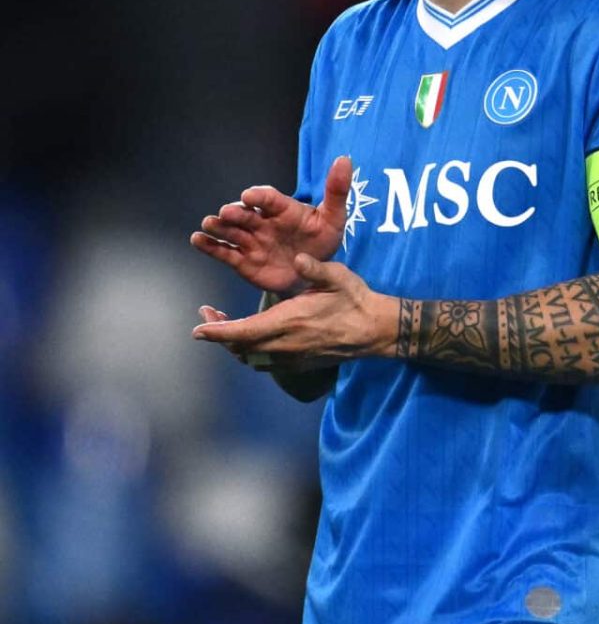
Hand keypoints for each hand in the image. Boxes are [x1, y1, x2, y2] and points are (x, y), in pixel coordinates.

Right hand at [190, 155, 352, 294]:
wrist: (313, 273)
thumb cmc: (322, 240)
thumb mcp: (334, 218)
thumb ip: (337, 191)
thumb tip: (344, 160)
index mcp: (283, 209)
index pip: (268, 198)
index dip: (258, 196)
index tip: (250, 196)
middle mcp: (262, 222)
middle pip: (245, 214)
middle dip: (235, 213)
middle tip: (226, 213)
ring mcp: (250, 240)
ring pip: (231, 231)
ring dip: (218, 227)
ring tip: (209, 224)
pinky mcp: (242, 260)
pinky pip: (224, 252)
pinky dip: (209, 246)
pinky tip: (198, 240)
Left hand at [193, 253, 397, 364]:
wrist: (376, 331)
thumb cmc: (356, 300)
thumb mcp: (338, 277)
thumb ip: (314, 269)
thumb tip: (297, 259)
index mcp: (289, 321)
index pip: (242, 332)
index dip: (217, 332)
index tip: (197, 329)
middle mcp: (286, 344)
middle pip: (239, 348)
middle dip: (218, 336)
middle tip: (208, 318)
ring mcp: (292, 358)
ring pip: (250, 358)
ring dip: (234, 346)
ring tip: (226, 329)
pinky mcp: (299, 364)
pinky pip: (264, 363)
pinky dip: (250, 352)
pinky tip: (251, 338)